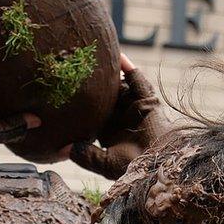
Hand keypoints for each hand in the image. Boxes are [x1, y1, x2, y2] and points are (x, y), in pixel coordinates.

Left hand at [71, 55, 165, 179]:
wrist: (161, 164)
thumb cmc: (134, 168)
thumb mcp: (105, 163)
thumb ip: (86, 155)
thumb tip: (62, 150)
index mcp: (109, 133)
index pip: (92, 114)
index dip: (80, 103)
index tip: (63, 90)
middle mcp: (120, 118)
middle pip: (104, 96)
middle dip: (93, 84)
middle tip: (75, 66)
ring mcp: (133, 108)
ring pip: (119, 86)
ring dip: (108, 73)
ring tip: (94, 56)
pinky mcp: (147, 100)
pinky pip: (137, 80)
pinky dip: (128, 67)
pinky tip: (118, 55)